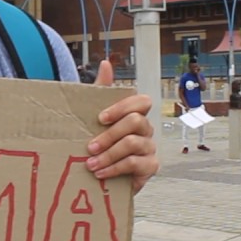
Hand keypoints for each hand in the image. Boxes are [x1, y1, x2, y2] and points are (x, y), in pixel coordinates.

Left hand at [86, 60, 157, 193]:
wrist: (103, 176)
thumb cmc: (101, 145)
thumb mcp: (95, 119)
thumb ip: (101, 91)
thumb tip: (106, 63)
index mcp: (135, 114)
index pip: (141, 101)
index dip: (122, 107)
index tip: (99, 118)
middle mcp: (146, 129)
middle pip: (135, 122)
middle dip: (109, 135)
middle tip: (89, 147)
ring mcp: (150, 148)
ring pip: (133, 143)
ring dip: (108, 154)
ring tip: (91, 164)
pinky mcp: (150, 167)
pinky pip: (135, 164)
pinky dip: (115, 168)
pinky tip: (101, 173)